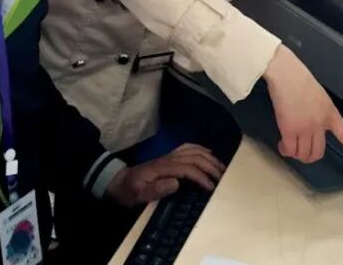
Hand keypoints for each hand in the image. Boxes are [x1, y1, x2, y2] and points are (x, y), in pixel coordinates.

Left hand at [105, 143, 225, 208]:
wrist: (119, 182)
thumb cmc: (130, 192)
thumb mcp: (139, 195)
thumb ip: (156, 189)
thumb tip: (177, 182)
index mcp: (162, 167)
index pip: (188, 168)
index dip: (201, 176)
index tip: (211, 187)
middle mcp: (168, 158)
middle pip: (194, 157)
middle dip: (210, 166)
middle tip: (223, 178)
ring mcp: (169, 155)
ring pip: (193, 150)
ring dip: (209, 157)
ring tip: (221, 167)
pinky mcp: (170, 155)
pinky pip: (188, 147)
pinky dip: (201, 148)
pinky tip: (208, 153)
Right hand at [263, 45, 342, 172]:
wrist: (286, 74)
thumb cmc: (298, 80)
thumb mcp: (319, 97)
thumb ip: (320, 114)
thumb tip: (310, 128)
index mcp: (331, 114)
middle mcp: (321, 123)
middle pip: (318, 153)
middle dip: (309, 156)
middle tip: (300, 151)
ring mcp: (306, 127)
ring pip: (304, 154)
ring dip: (296, 154)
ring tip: (288, 146)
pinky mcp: (290, 130)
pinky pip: (290, 150)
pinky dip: (286, 151)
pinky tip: (282, 145)